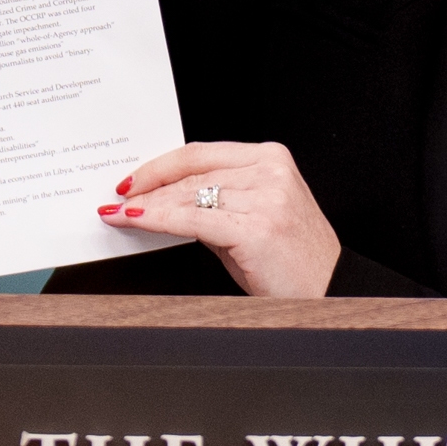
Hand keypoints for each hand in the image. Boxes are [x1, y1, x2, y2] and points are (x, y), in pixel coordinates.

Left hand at [96, 142, 340, 298]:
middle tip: (116, 198)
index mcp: (271, 158)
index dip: (160, 165)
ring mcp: (266, 197)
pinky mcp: (256, 227)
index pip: (201, 153)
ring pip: (188, 194)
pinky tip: (136, 219)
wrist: (329, 292)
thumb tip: (165, 200)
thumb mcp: (253, 219)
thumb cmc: (291, 263)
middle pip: (192, 173)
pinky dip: (158, 218)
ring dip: (147, 205)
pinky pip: (193, 218)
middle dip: (147, 186)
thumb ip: (216, 202)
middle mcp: (270, 171)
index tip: (132, 179)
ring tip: (120, 213)